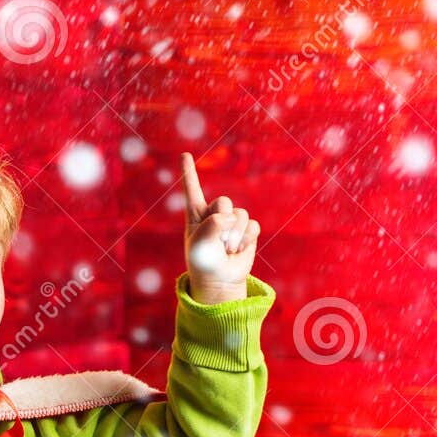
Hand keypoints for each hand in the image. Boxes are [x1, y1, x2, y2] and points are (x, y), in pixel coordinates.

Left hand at [181, 152, 259, 303]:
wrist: (219, 281)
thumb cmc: (204, 262)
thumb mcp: (200, 244)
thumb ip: (212, 225)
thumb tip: (230, 218)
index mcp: (196, 214)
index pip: (192, 190)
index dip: (188, 172)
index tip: (184, 155)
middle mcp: (214, 214)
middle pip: (224, 202)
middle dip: (222, 221)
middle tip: (217, 242)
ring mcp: (232, 222)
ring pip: (240, 215)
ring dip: (234, 236)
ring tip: (226, 249)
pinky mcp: (247, 231)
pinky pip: (253, 227)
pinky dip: (246, 240)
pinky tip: (238, 250)